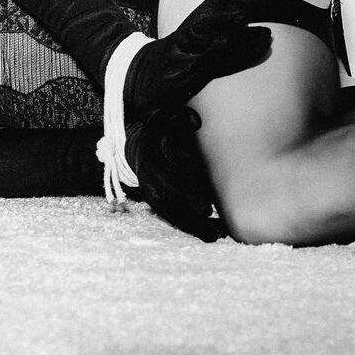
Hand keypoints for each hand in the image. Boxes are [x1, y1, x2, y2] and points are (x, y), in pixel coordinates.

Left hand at [124, 4, 270, 119]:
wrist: (126, 74)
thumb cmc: (146, 100)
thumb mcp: (153, 117)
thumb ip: (174, 121)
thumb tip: (196, 122)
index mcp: (176, 80)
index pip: (205, 66)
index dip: (226, 56)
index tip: (248, 50)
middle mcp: (180, 59)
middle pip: (214, 48)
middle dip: (241, 43)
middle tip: (267, 38)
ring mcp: (180, 45)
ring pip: (211, 34)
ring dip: (237, 31)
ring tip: (261, 28)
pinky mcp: (181, 35)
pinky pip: (203, 25)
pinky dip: (221, 20)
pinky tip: (239, 16)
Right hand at [125, 105, 223, 241]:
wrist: (138, 146)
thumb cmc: (159, 130)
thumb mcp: (166, 118)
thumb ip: (181, 118)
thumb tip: (196, 122)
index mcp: (151, 164)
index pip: (169, 183)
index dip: (186, 196)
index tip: (207, 208)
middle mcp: (149, 183)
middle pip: (171, 206)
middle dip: (191, 219)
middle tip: (216, 230)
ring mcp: (152, 195)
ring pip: (171, 216)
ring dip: (193, 228)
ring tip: (216, 236)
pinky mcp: (158, 203)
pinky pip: (173, 219)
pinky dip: (190, 228)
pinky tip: (210, 235)